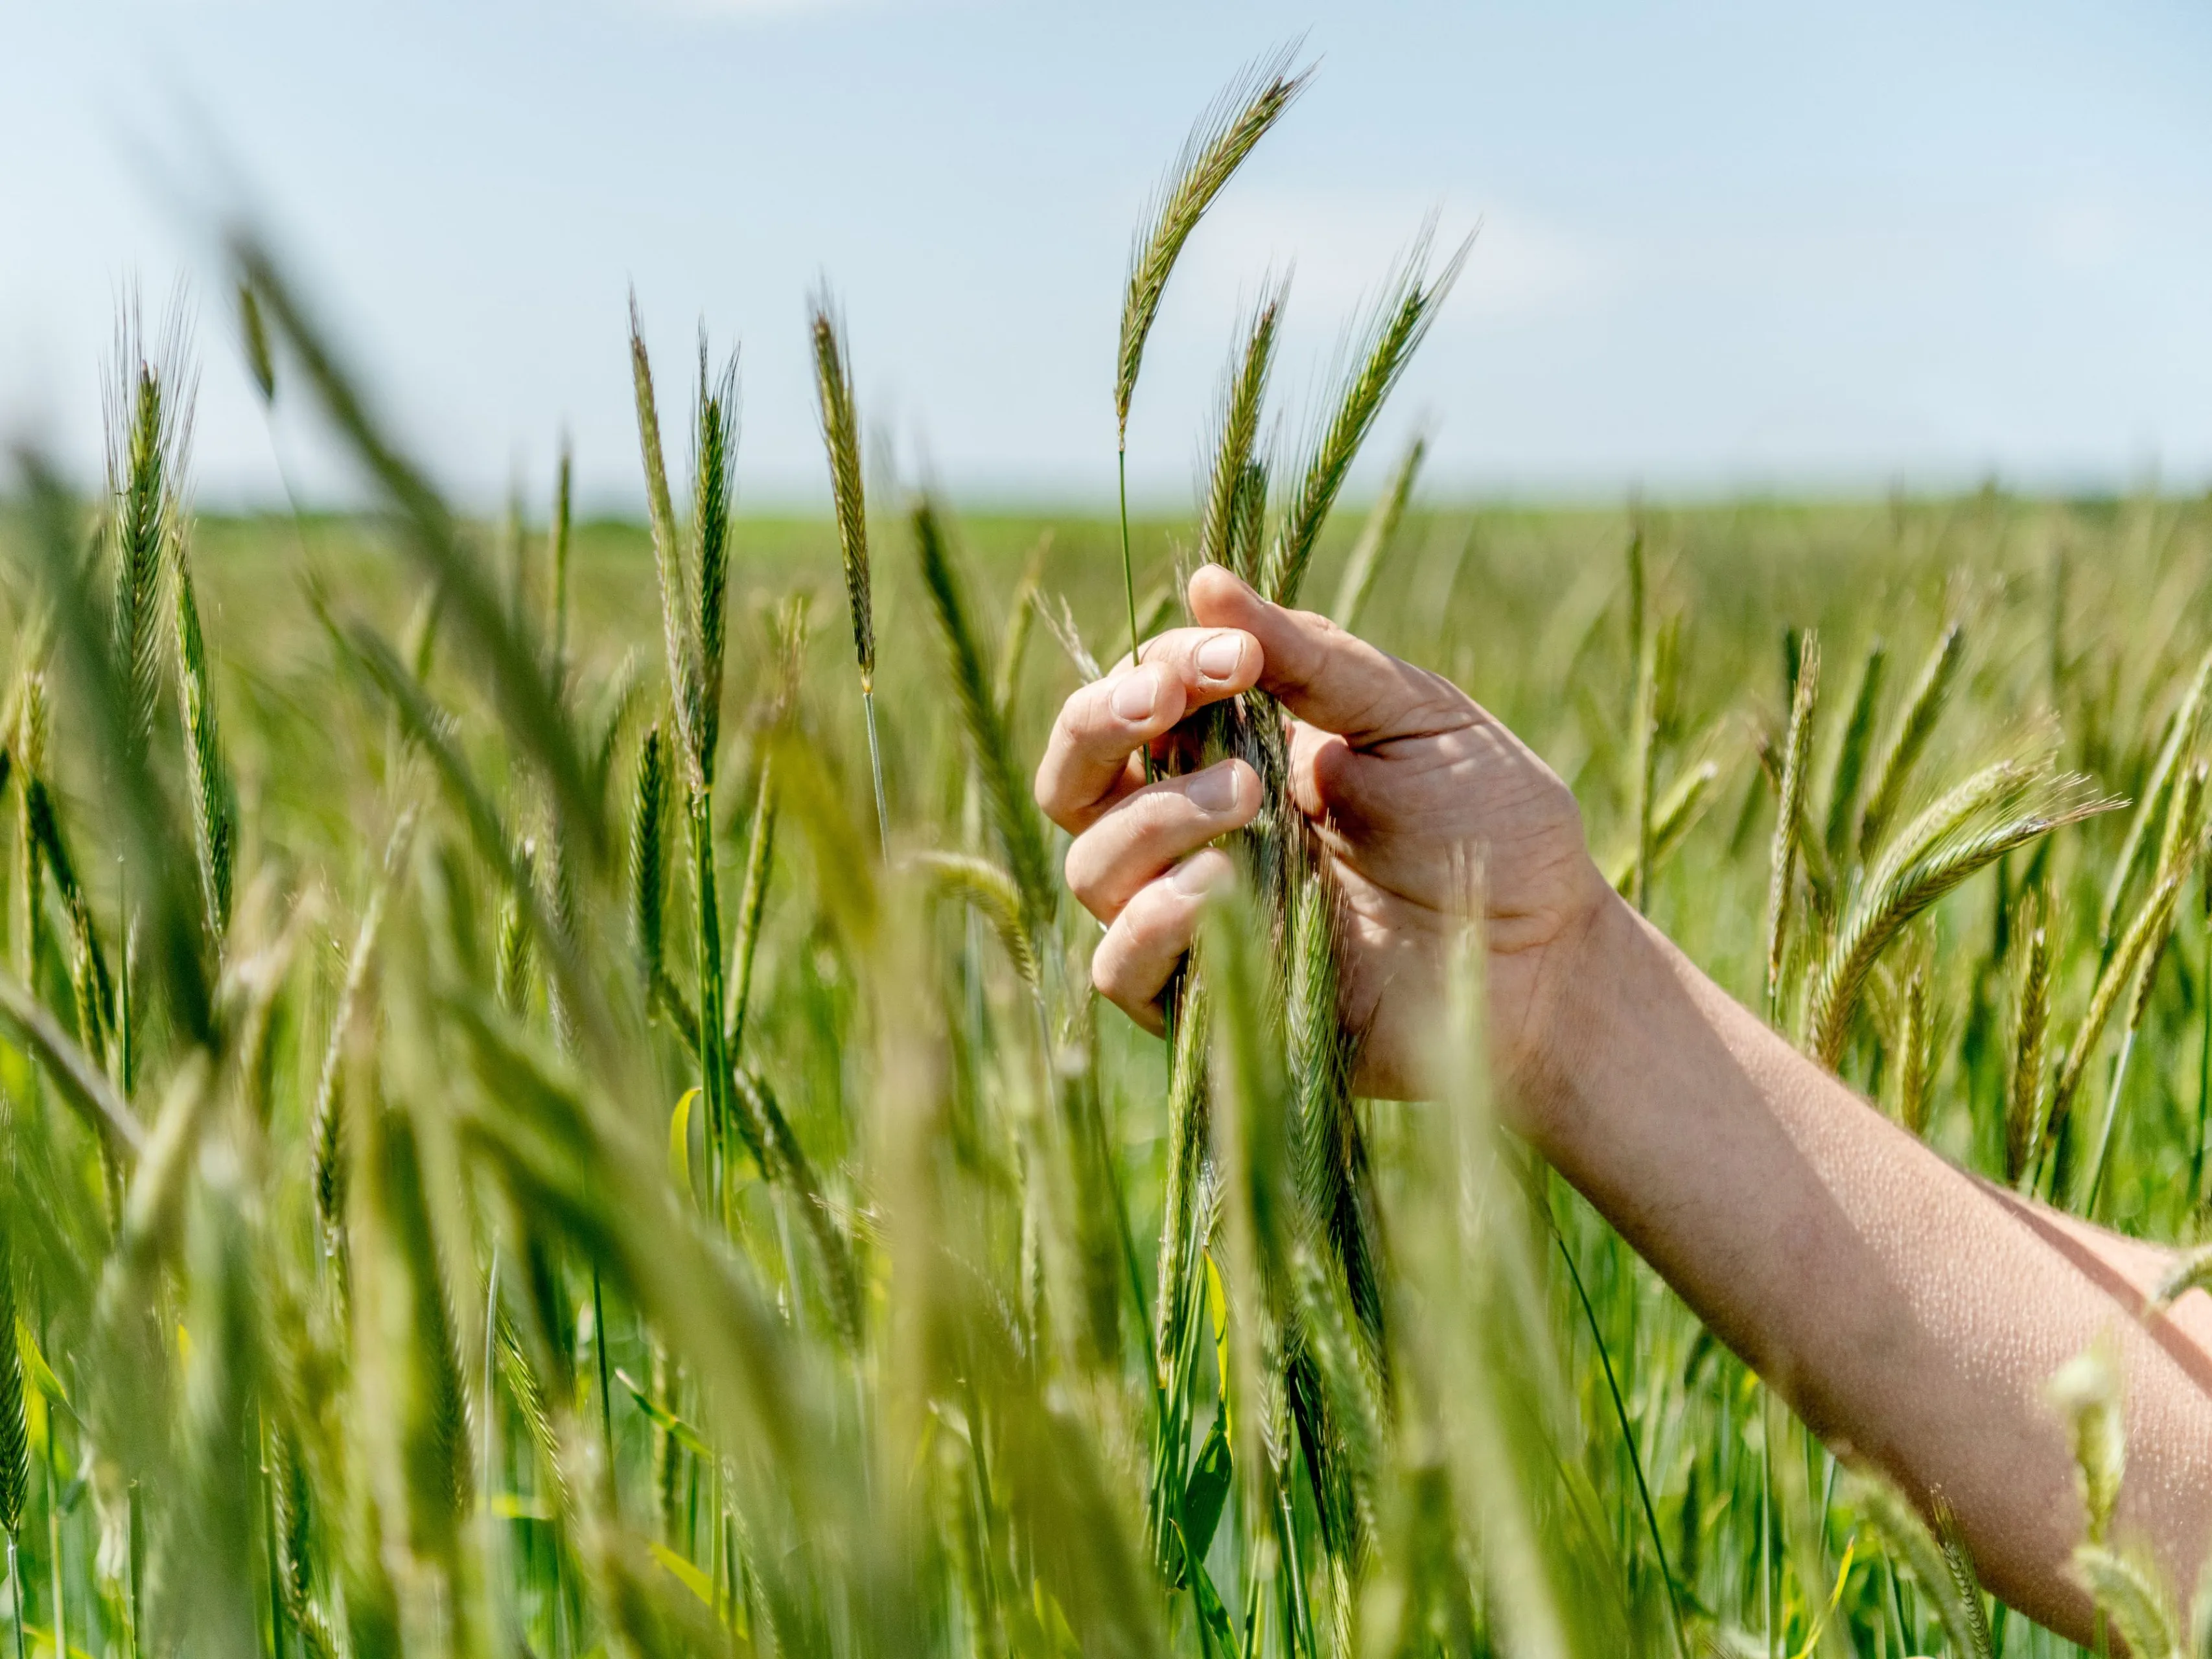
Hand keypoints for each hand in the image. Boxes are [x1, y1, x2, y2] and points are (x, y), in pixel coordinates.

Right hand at [1034, 564, 1613, 1099]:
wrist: (1549, 953)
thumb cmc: (1493, 825)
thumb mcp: (1410, 713)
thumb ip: (1307, 656)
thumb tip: (1203, 579)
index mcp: (1233, 754)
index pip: (1135, 703)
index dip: (1159, 669)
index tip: (1234, 657)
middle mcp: (1196, 835)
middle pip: (1074, 781)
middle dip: (1099, 725)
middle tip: (1166, 702)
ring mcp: (1197, 921)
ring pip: (1093, 865)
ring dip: (1153, 817)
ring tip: (1249, 797)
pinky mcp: (1212, 1007)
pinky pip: (1121, 967)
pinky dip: (1152, 921)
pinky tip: (1220, 885)